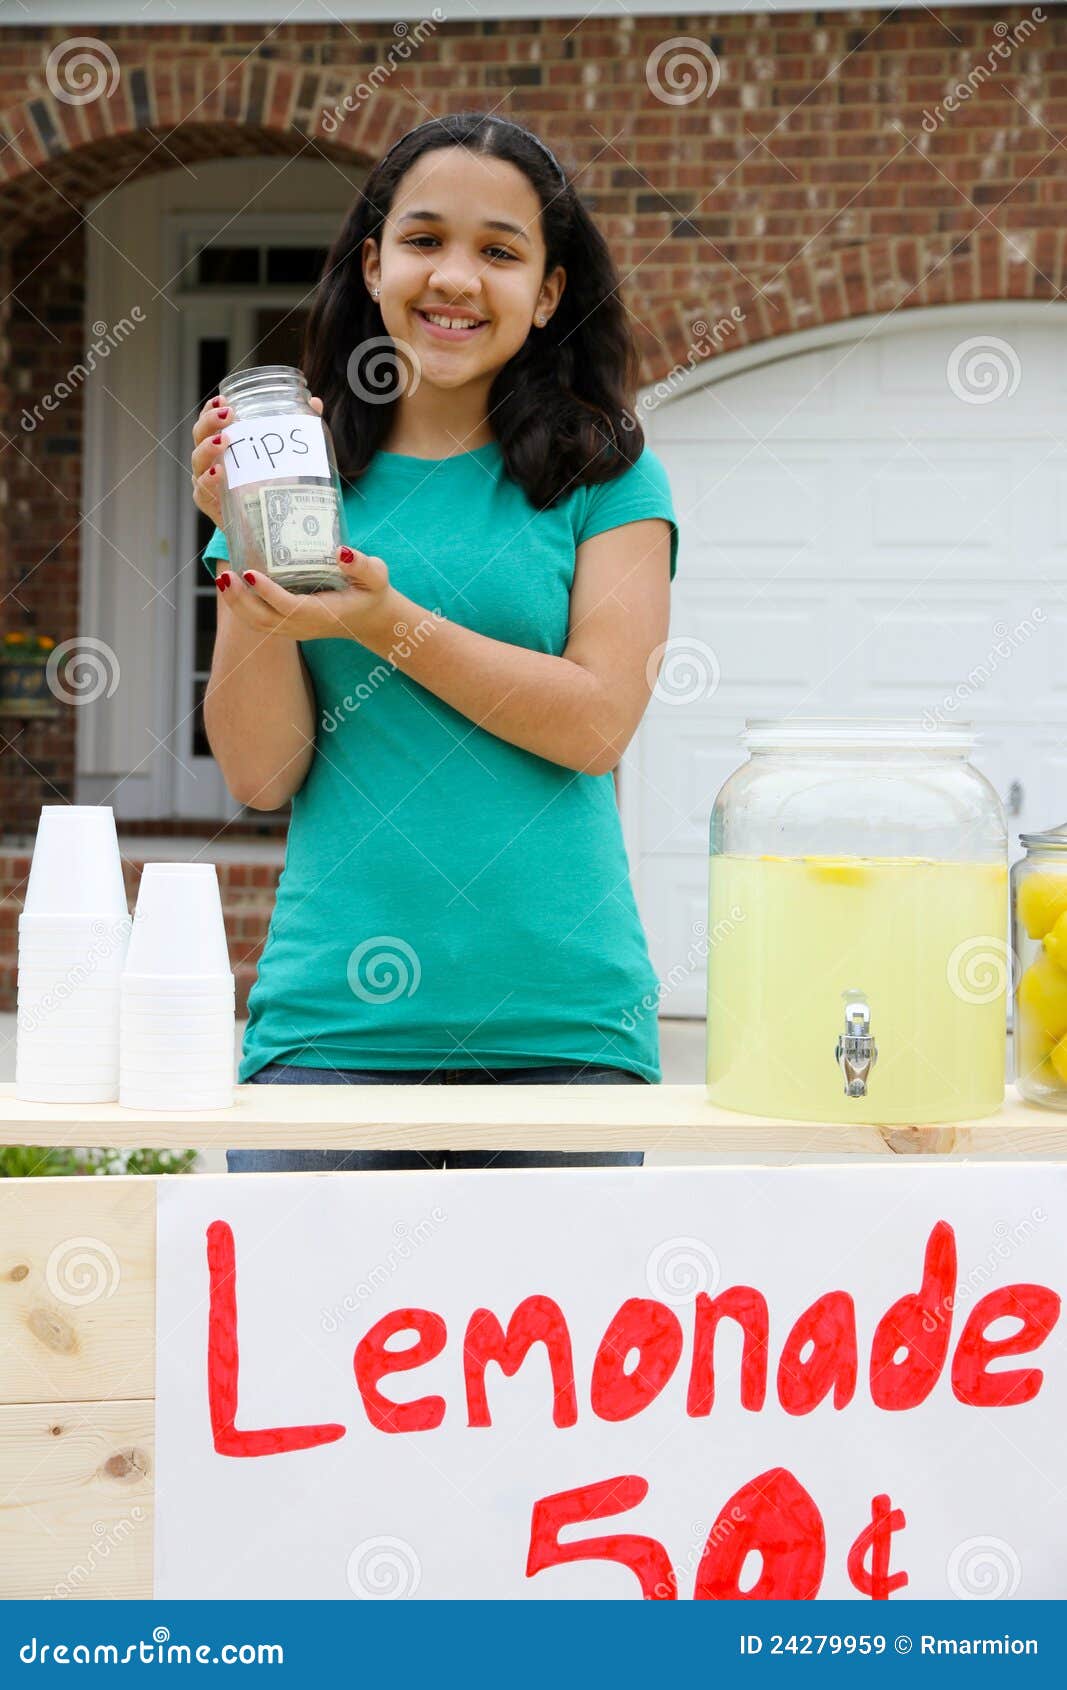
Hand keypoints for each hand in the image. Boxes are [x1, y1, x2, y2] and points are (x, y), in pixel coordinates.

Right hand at [190, 392, 324, 526]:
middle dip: (210, 421)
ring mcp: (208, 483)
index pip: (210, 422)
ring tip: (224, 440)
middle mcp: (211, 461)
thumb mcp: (284, 457)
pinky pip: (202, 492)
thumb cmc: (270, 486)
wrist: (265, 530)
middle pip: (200, 435)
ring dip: (208, 447)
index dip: (211, 409)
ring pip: (198, 460)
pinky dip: (208, 481)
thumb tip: (315, 402)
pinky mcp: (212, 506)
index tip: (223, 399)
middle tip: (228, 414)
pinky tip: (219, 473)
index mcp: (223, 446)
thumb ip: (295, 429)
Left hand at [215, 545, 394, 644]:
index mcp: (324, 613)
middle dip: (241, 600)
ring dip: (236, 604)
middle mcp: (305, 625)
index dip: (268, 593)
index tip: (250, 573)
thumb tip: (340, 552)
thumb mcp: (376, 576)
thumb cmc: (371, 592)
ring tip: (222, 579)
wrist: (370, 619)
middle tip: (225, 575)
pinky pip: (259, 622)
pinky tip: (232, 585)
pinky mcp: (287, 626)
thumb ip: (362, 565)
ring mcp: (294, 629)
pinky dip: (241, 606)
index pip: (290, 607)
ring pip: (258, 624)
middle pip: (265, 620)